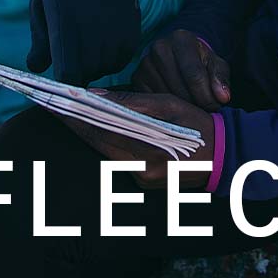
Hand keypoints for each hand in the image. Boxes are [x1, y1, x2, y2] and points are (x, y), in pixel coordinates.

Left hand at [26, 0, 140, 85]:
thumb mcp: (40, 4)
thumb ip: (39, 40)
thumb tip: (35, 68)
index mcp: (66, 21)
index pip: (69, 72)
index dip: (65, 83)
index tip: (61, 81)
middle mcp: (94, 25)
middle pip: (89, 72)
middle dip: (79, 73)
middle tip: (72, 58)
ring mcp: (116, 24)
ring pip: (107, 66)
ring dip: (97, 64)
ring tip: (88, 46)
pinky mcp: (132, 24)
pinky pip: (124, 56)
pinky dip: (114, 56)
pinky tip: (104, 41)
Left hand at [57, 88, 214, 189]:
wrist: (225, 157)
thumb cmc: (197, 125)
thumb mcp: (168, 105)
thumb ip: (132, 101)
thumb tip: (95, 94)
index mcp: (145, 149)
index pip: (99, 130)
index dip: (74, 115)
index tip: (54, 101)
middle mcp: (139, 171)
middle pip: (97, 142)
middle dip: (75, 122)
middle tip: (52, 103)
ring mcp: (141, 180)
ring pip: (104, 151)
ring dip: (88, 131)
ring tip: (68, 112)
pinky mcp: (143, 183)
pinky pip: (116, 159)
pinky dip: (104, 142)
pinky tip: (94, 128)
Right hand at [133, 30, 230, 110]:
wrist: (180, 55)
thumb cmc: (200, 61)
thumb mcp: (216, 65)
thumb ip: (221, 78)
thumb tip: (222, 96)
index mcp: (181, 39)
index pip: (194, 74)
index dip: (207, 96)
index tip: (215, 106)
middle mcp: (159, 47)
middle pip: (179, 88)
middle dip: (195, 104)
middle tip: (205, 110)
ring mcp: (145, 62)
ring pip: (165, 97)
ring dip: (182, 108)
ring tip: (193, 107)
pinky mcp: (137, 77)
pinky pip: (153, 101)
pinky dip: (167, 109)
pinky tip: (177, 107)